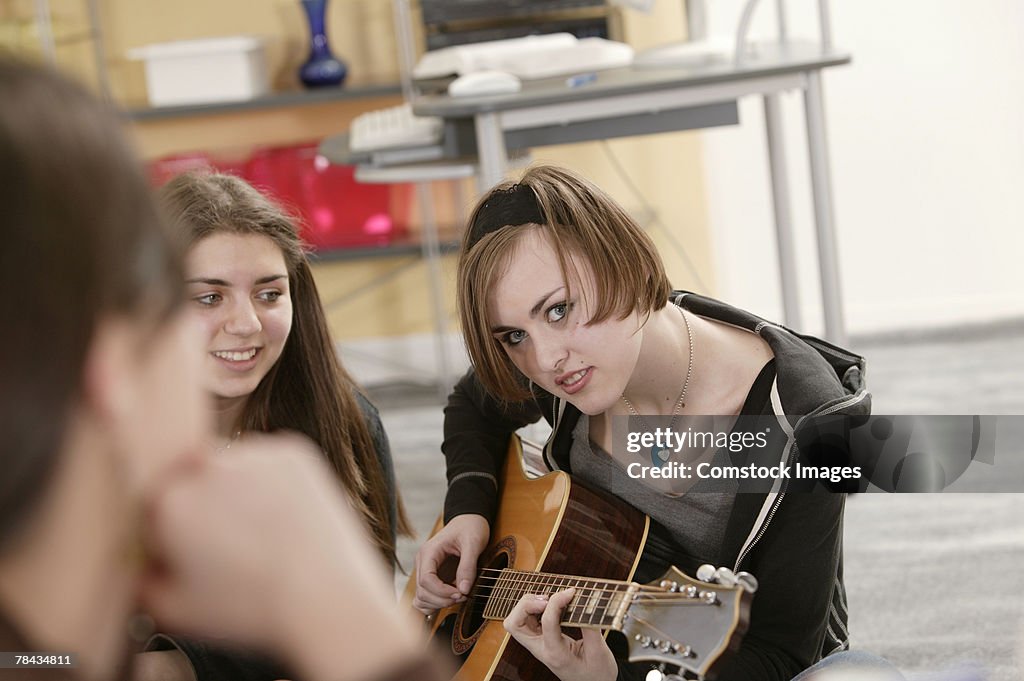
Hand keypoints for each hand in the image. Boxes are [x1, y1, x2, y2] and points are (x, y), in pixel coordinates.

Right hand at [138, 433, 415, 679]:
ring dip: (236, 487)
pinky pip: (268, 460)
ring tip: (263, 533)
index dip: (169, 530)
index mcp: (168, 502)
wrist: (327, 600)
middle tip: (229, 541)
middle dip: (200, 502)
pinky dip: (273, 482)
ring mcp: (253, 452)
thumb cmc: (249, 611)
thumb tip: (140, 556)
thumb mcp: (173, 611)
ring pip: (230, 464)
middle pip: (189, 477)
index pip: (154, 503)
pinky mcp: (293, 450)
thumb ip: (139, 577)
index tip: (193, 552)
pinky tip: (285, 518)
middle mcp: (206, 465)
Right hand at [413, 513, 488, 612]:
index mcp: (429, 552)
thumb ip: (468, 566)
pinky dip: (435, 603)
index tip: (460, 593)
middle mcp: (423, 562)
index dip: (442, 592)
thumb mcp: (473, 543)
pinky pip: (424, 597)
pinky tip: (450, 599)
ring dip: (438, 604)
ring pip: (421, 598)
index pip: (426, 580)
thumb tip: (464, 589)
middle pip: (422, 591)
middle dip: (442, 599)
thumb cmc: (470, 528)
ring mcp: (425, 571)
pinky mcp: (432, 577)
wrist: (469, 521)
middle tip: (463, 596)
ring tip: (458, 597)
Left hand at [503, 588, 616, 680]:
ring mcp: (538, 645)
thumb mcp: (600, 652)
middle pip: (514, 624)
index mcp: (556, 655)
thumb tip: (587, 602)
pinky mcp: (541, 639)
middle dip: (527, 605)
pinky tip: (551, 605)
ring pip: (516, 620)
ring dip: (529, 604)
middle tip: (548, 599)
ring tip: (550, 600)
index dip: (556, 602)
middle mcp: (541, 650)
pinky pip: (527, 620)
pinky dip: (535, 607)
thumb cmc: (598, 673)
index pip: (546, 623)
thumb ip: (592, 627)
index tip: (571, 593)